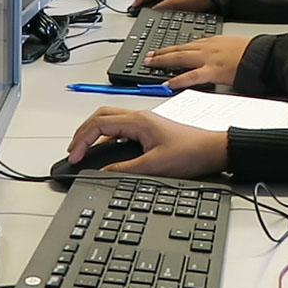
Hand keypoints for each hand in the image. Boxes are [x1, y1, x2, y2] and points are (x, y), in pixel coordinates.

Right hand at [68, 107, 227, 176]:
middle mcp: (139, 117)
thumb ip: (126, 169)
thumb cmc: (190, 152)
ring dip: (94, 132)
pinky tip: (105, 150)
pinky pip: (120, 127)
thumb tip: (103, 171)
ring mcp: (144, 122)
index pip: (99, 123)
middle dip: (83, 132)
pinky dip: (106, 136)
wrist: (213, 150)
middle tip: (74, 150)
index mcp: (138, 121)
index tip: (76, 155)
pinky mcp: (149, 130)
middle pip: (101, 116)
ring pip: (110, 120)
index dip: (83, 139)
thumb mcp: (155, 165)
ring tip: (84, 149)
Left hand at [145, 34, 251, 89]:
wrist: (264, 55)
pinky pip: (190, 76)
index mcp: (213, 41)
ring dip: (162, 61)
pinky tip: (167, 84)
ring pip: (179, 58)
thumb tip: (213, 58)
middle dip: (161, 52)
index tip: (162, 49)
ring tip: (150, 64)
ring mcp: (209, 59)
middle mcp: (207, 47)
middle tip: (148, 56)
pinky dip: (177, 80)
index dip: (172, 47)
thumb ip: (220, 51)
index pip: (187, 44)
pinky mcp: (213, 71)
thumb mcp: (233, 45)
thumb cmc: (253, 52)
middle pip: (179, 49)